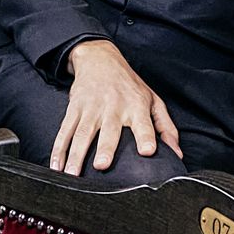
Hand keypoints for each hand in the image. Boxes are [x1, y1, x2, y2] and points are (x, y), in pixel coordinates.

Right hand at [54, 40, 180, 175]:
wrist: (100, 59)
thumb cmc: (129, 85)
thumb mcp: (153, 100)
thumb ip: (166, 127)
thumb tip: (177, 154)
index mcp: (136, 106)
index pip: (144, 124)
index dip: (146, 137)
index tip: (147, 151)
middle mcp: (114, 107)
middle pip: (109, 130)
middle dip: (105, 148)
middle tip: (102, 165)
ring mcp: (91, 107)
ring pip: (82, 133)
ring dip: (76, 154)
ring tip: (72, 174)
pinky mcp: (74, 108)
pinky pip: (65, 130)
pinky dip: (58, 149)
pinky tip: (56, 166)